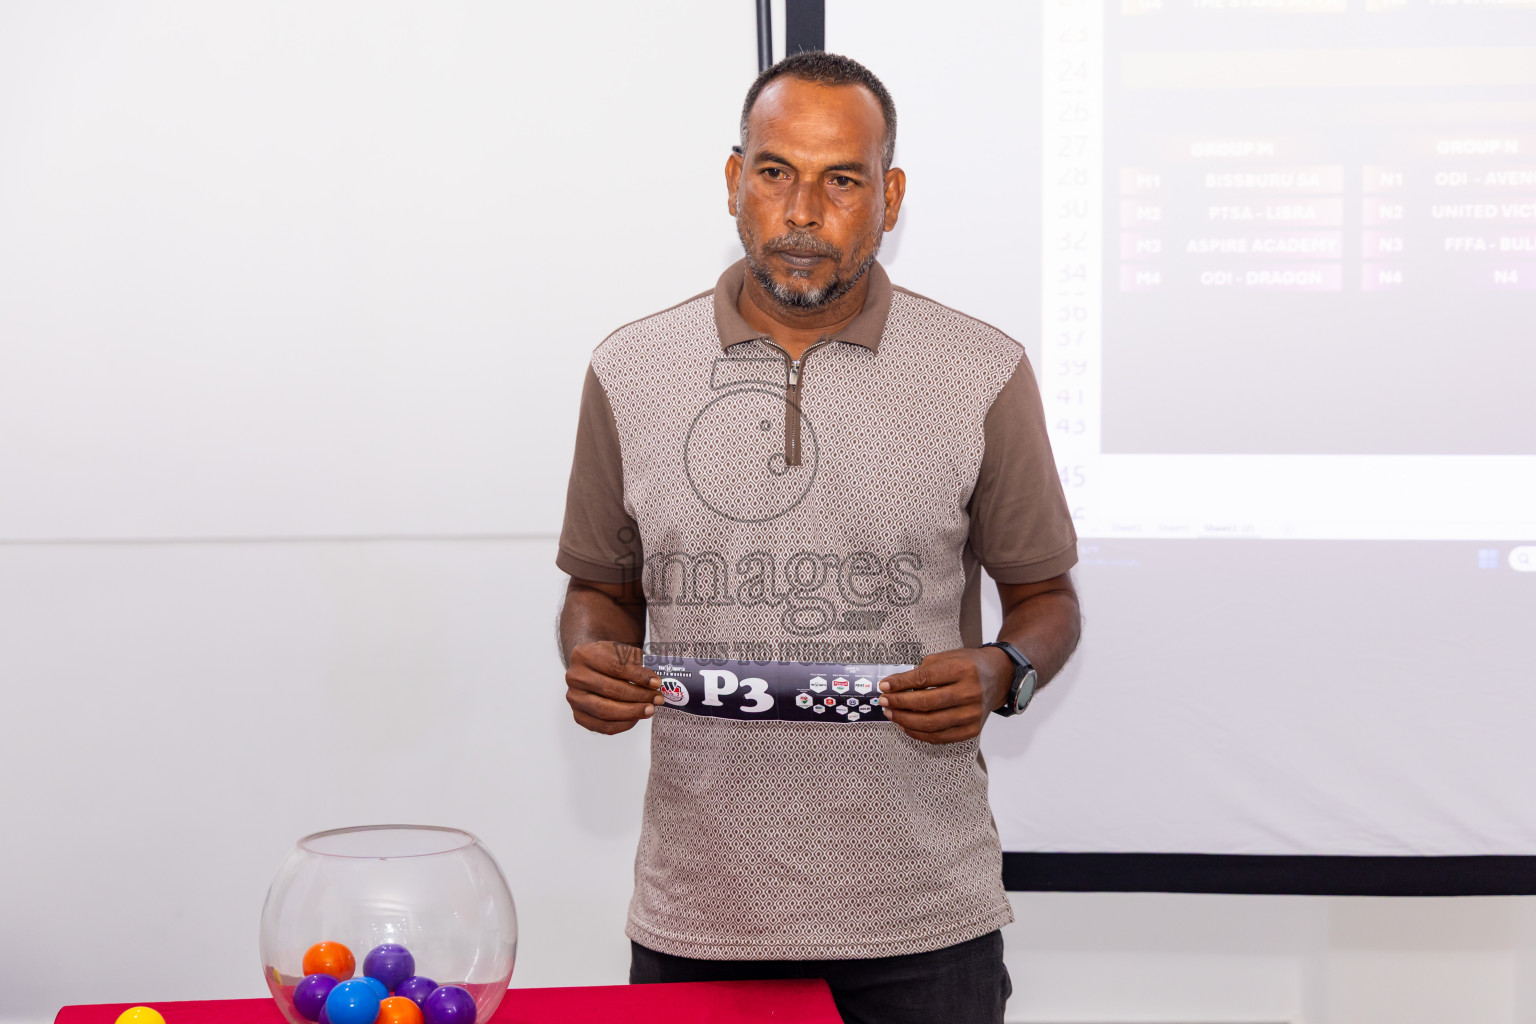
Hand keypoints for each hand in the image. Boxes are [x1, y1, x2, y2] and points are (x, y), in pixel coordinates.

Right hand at [565, 641, 662, 734]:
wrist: (591, 666)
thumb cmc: (609, 658)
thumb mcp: (621, 651)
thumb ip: (637, 662)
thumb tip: (653, 682)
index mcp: (583, 654)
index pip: (615, 667)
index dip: (638, 676)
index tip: (656, 682)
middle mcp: (575, 677)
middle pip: (610, 690)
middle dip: (638, 696)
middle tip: (657, 698)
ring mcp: (574, 698)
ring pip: (605, 710)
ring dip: (632, 712)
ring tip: (650, 709)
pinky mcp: (579, 715)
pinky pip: (602, 726)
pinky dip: (623, 724)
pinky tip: (636, 718)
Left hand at [878, 646, 1012, 743]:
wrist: (999, 677)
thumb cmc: (968, 665)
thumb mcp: (947, 658)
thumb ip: (922, 671)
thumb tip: (894, 686)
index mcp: (962, 670)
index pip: (924, 678)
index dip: (900, 683)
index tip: (884, 685)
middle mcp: (970, 693)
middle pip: (926, 703)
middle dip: (899, 703)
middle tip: (883, 701)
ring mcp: (972, 714)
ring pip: (930, 723)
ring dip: (905, 720)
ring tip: (891, 714)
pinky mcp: (972, 730)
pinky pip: (940, 737)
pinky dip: (918, 734)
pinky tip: (905, 725)